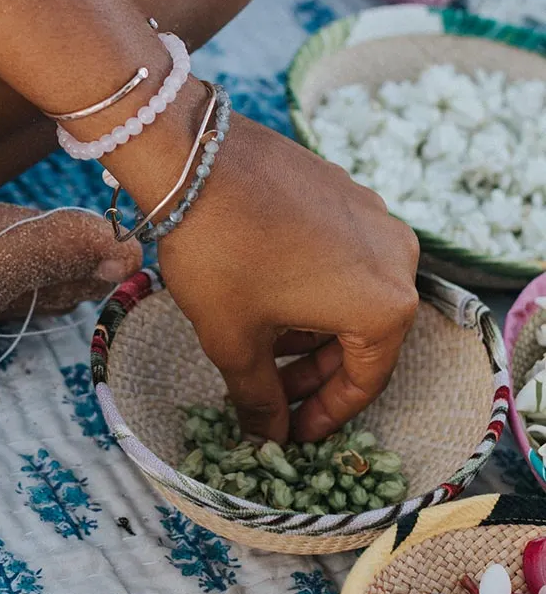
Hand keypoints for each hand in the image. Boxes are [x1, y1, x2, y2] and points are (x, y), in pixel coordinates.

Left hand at [158, 112, 419, 443]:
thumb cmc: (220, 255)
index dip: (325, 416)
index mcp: (385, 305)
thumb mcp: (235, 340)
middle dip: (316, 372)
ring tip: (264, 345)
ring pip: (352, 292)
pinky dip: (314, 283)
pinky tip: (271, 293)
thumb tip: (267, 436)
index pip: (365, 381)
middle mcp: (397, 257)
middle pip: (363, 335)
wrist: (195, 158)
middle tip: (273, 395)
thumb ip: (259, 398)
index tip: (293, 433)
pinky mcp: (346, 188)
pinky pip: (342, 253)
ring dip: (313, 328)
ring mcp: (373, 215)